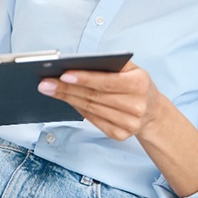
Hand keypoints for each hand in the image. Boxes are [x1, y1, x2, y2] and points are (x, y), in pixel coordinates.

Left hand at [37, 61, 165, 140]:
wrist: (153, 112)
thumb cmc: (136, 83)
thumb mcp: (131, 68)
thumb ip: (110, 63)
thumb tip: (77, 63)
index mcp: (140, 85)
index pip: (106, 82)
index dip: (84, 78)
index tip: (63, 74)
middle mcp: (136, 106)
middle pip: (94, 97)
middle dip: (66, 89)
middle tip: (45, 82)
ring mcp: (129, 124)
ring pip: (90, 109)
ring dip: (67, 99)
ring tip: (48, 89)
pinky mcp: (120, 135)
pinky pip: (93, 121)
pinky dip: (77, 109)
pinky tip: (65, 100)